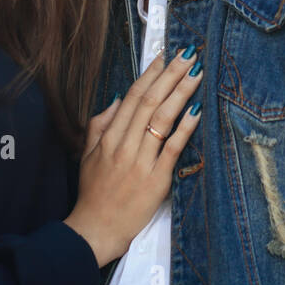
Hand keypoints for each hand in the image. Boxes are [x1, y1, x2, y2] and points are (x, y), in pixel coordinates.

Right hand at [64, 47, 203, 265]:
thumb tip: (120, 98)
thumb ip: (101, 124)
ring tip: (196, 72)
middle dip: (171, 74)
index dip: (151, 74)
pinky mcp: (156, 179)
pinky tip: (196, 110)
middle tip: (188, 54)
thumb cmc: (93, 193)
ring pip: (163, 119)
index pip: (133, 97)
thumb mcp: (87, 154)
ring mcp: (141, 161)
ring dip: (181, 92)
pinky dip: (185, 127)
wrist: (96, 230)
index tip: (165, 55)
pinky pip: (173, 148)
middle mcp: (125, 145)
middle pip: (150, 101)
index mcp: (109, 137)